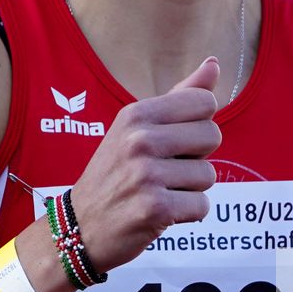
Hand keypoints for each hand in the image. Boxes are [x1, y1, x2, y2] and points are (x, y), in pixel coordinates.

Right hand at [65, 58, 223, 270]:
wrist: (79, 227)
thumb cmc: (115, 173)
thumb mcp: (136, 128)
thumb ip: (179, 96)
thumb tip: (213, 64)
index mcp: (136, 114)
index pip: (205, 102)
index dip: (198, 124)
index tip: (174, 140)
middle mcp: (140, 140)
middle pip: (213, 136)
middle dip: (197, 157)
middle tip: (166, 169)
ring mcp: (146, 175)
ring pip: (208, 175)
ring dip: (190, 189)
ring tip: (159, 191)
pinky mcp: (155, 209)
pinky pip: (202, 206)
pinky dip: (188, 214)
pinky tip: (161, 212)